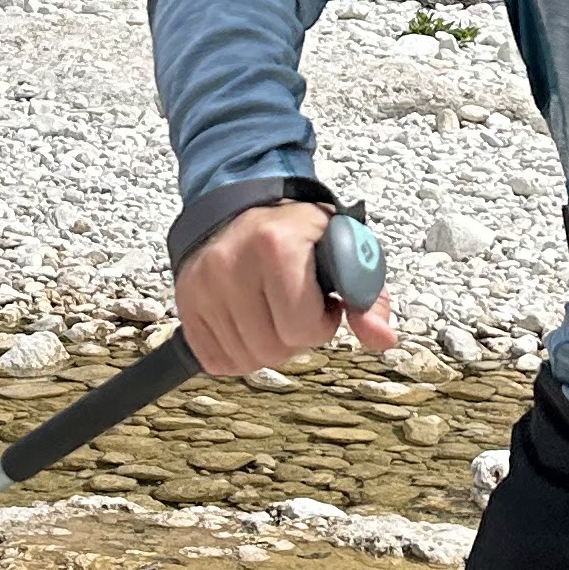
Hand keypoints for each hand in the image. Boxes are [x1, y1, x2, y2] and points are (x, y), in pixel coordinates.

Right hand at [176, 200, 401, 378]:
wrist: (243, 210)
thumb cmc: (300, 234)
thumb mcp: (345, 251)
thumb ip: (369, 296)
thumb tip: (383, 339)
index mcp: (277, 246)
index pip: (303, 327)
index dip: (322, 322)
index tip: (322, 301)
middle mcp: (231, 264)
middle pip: (272, 348)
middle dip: (295, 336)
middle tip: (297, 307)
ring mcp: (203, 284)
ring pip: (245, 359)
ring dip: (268, 346)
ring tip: (273, 312)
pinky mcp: (185, 301)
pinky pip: (215, 359)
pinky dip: (238, 353)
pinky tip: (249, 324)